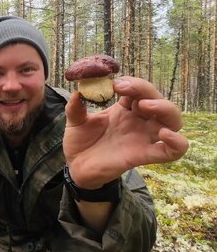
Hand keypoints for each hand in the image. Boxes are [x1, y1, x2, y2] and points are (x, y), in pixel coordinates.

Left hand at [63, 76, 188, 188]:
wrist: (76, 167)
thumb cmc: (81, 142)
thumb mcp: (75, 121)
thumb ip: (75, 107)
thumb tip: (78, 92)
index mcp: (124, 110)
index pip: (139, 90)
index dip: (132, 83)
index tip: (115, 83)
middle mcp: (138, 122)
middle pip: (158, 100)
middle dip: (146, 89)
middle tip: (125, 88)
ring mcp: (142, 138)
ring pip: (172, 121)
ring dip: (165, 109)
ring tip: (145, 105)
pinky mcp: (143, 156)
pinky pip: (171, 152)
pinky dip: (177, 143)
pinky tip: (164, 134)